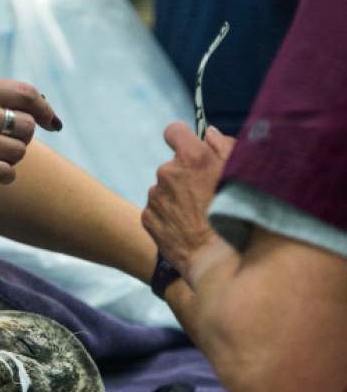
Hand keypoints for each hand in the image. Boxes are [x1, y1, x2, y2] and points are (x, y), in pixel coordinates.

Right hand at [0, 74, 62, 192]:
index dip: (44, 110)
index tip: (51, 123)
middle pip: (25, 126)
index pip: (26, 93)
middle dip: (23, 139)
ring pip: (18, 151)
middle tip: (5, 145)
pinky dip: (4, 175)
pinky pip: (5, 172)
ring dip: (10, 158)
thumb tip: (33, 108)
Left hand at [142, 123, 234, 279]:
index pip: (174, 131)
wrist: (221, 259)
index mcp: (191, 157)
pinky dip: (169, 216)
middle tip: (205, 195)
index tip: (188, 146)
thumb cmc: (239, 215)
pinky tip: (188, 228)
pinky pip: (157, 210)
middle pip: (172, 165)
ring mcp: (156, 196)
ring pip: (164, 189)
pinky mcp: (148, 218)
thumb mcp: (242, 173)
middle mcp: (167, 172)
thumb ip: (224, 145)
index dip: (182, 137)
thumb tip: (208, 133)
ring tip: (199, 216)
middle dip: (185, 175)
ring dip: (177, 197)